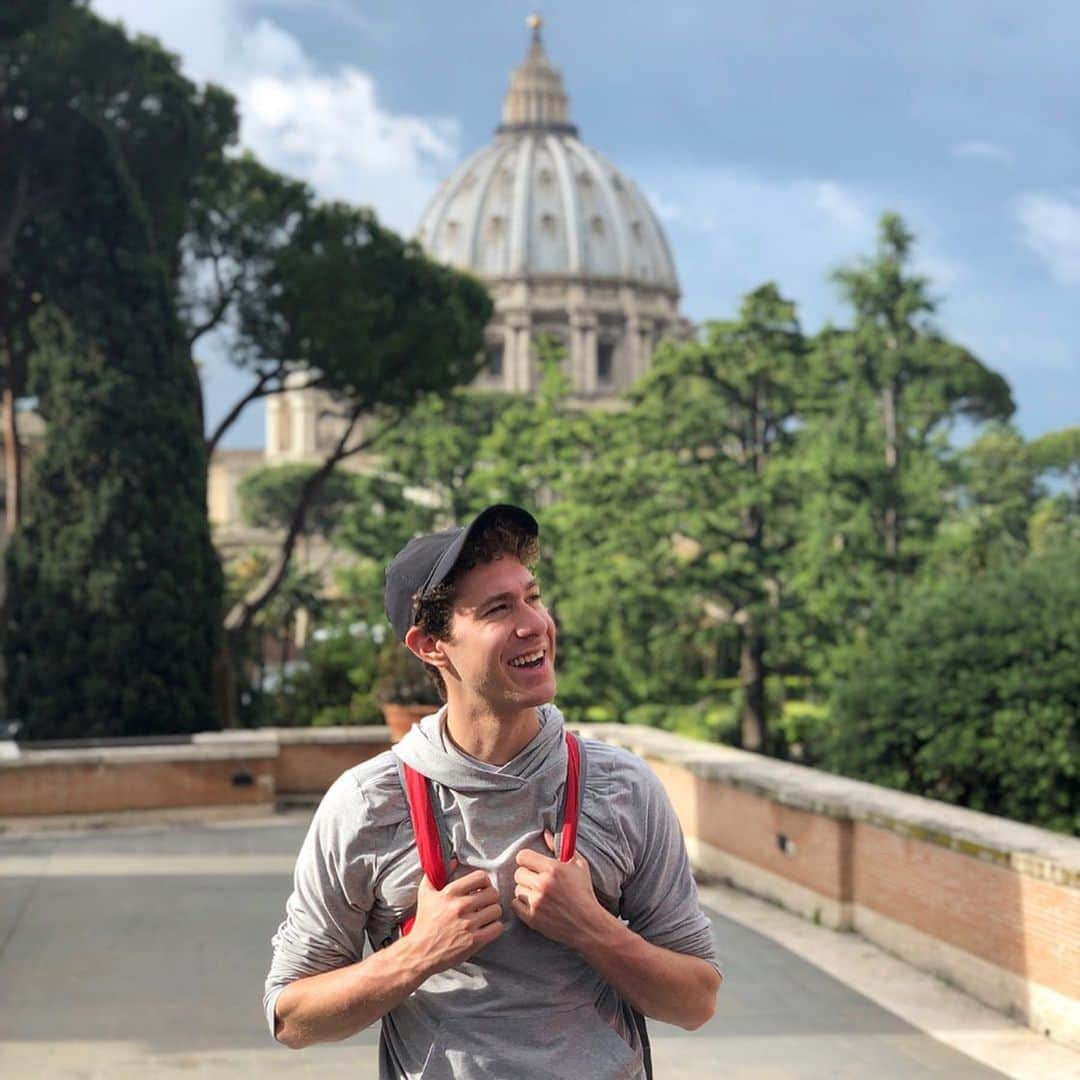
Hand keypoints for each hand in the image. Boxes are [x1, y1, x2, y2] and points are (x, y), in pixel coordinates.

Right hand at [406, 861, 504, 975]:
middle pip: (493, 893)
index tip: (482, 889)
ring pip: (496, 910)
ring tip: (485, 916)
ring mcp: (468, 924)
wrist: (419, 952)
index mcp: (449, 893)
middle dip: (491, 898)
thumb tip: (453, 861)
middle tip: (485, 904)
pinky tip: (486, 928)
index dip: (485, 882)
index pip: (481, 877)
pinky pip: (497, 928)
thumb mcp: (426, 894)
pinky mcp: (474, 941)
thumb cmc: (424, 923)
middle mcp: (460, 906)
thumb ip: (435, 874)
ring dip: (493, 913)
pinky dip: (494, 928)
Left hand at [512, 831, 607, 948]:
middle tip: (537, 880)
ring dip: (525, 890)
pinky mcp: (532, 918)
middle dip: (526, 875)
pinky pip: (515, 905)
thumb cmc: (583, 892)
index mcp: (553, 868)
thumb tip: (544, 833)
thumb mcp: (578, 865)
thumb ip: (559, 847)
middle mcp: (542, 884)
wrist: (588, 923)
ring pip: (517, 889)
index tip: (533, 864)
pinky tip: (534, 904)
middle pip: (518, 873)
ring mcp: (536, 902)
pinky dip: (522, 904)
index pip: (522, 856)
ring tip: (538, 894)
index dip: (527, 859)